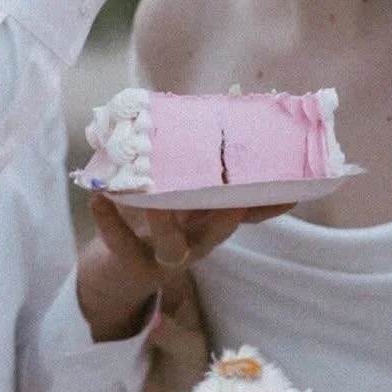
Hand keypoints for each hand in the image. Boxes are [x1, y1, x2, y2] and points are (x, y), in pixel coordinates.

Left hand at [93, 195, 295, 280]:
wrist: (122, 269)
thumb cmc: (163, 221)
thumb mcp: (189, 202)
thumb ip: (207, 176)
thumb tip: (232, 122)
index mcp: (212, 222)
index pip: (247, 213)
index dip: (270, 205)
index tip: (293, 190)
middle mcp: (195, 242)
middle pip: (217, 235)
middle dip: (226, 220)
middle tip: (231, 202)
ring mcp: (164, 256)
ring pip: (172, 246)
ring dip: (166, 225)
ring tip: (155, 204)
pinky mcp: (130, 259)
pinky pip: (120, 241)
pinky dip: (108, 220)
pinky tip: (98, 197)